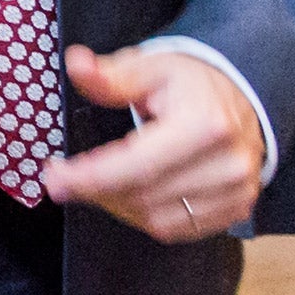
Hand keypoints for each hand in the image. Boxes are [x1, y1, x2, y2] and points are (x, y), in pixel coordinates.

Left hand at [41, 44, 264, 241]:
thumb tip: (76, 64)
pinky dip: (144, 217)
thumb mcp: (149, 67)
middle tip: (61, 181)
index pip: (138, 164)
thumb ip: (110, 76)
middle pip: (146, 195)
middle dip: (95, 191)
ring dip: (116, 206)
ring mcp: (237, 192)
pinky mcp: (237, 209)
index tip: (54, 177)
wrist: (240, 99)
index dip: (91, 176)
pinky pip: (178, 230)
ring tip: (93, 184)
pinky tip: (125, 196)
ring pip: (159, 220)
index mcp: (206, 124)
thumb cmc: (189, 83)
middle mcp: (228, 163)